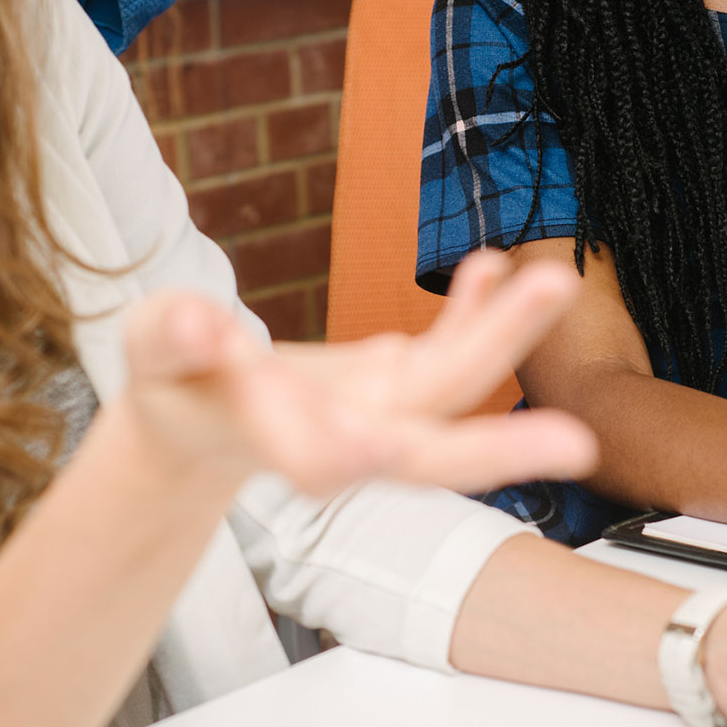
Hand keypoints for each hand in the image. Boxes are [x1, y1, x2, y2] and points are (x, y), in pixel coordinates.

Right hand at [119, 251, 596, 497]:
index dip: (344, 456)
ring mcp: (384, 410)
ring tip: (553, 283)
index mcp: (280, 440)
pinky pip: (450, 346)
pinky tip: (495, 264)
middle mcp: (348, 437)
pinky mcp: (400, 378)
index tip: (375, 451)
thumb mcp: (153, 353)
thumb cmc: (174, 383)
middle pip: (427, 449)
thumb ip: (172, 337)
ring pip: (456, 387)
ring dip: (506, 339)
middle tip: (574, 445)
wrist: (204, 417)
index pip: (318, 461)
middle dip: (497, 447)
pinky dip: (477, 311)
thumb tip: (204, 325)